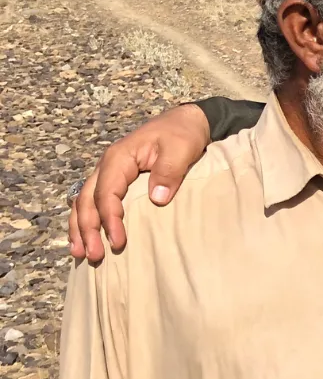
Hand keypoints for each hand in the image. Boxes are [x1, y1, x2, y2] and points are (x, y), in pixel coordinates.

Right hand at [69, 103, 210, 263]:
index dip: (109, 219)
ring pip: (83, 202)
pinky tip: (86, 239)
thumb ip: (169, 172)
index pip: (106, 192)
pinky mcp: (115, 180)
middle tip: (94, 256)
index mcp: (119, 158)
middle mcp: (107, 166)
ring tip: (80, 254)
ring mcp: (108, 173)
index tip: (118, 242)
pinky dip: (87, 220)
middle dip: (87, 229)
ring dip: (80, 228)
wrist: (186, 122)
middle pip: (87, 200)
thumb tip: (157, 199)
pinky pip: (94, 201)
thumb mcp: (181, 149)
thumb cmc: (182, 134)